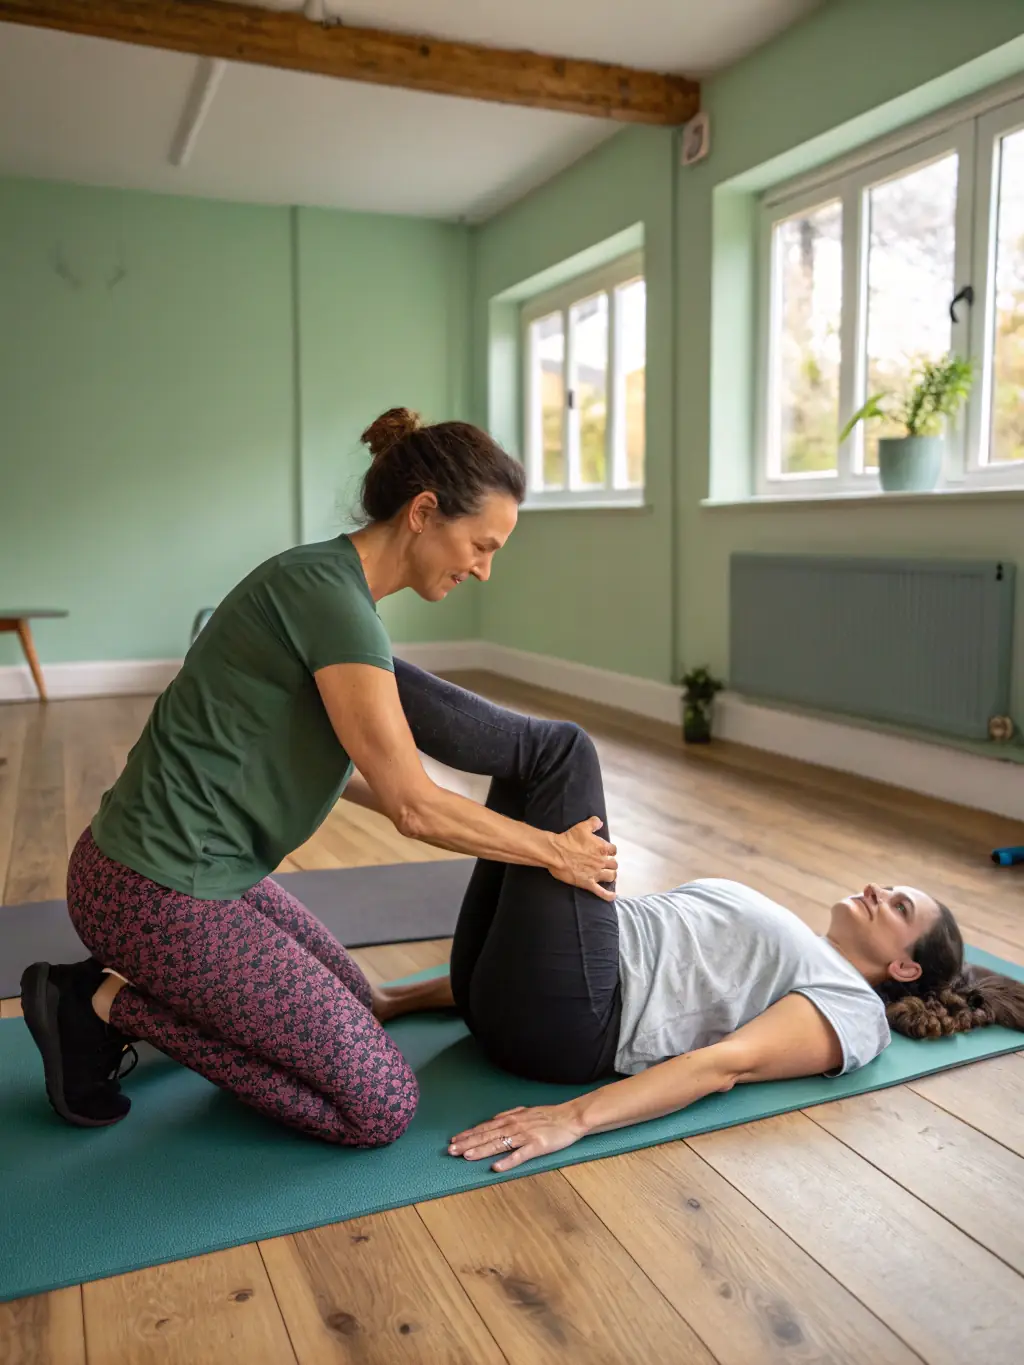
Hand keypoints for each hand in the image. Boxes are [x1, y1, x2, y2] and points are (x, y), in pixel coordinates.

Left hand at [448, 1104, 586, 1171]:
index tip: (454, 1140)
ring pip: (498, 1144)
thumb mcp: (525, 1111)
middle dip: (467, 1143)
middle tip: (451, 1150)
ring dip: (481, 1151)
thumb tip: (492, 1120)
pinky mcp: (536, 1146)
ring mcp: (525, 1136)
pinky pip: (519, 1155)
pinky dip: (507, 1161)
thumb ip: (508, 1116)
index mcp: (510, 1119)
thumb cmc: (548, 1115)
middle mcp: (514, 1126)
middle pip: (486, 1136)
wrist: (570, 1117)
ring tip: (466, 1157)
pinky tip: (496, 1168)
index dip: (468, 1134)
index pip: (484, 1128)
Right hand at [549, 817, 617, 900]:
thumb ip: (593, 823)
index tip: (607, 852)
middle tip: (605, 864)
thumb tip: (600, 822)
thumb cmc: (569, 839)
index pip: (614, 850)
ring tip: (608, 875)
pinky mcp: (588, 883)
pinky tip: (613, 897)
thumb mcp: (582, 827)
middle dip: (611, 864)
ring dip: (611, 875)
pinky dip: (608, 895)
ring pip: (611, 876)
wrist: (556, 853)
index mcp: (602, 848)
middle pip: (614, 864)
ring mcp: (595, 873)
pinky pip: (601, 892)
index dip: (611, 851)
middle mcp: (601, 861)